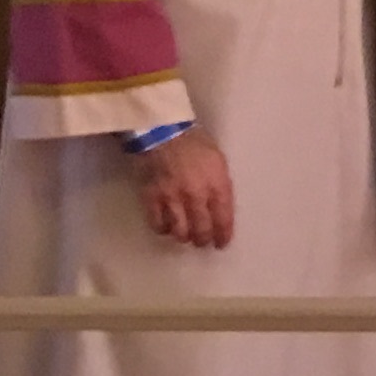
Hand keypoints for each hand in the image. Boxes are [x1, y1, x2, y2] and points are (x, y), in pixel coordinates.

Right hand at [134, 129, 234, 249]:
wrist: (162, 131)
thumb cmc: (194, 142)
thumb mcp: (217, 161)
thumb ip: (219, 184)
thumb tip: (219, 205)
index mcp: (217, 183)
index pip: (223, 217)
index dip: (223, 234)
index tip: (222, 243)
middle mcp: (196, 194)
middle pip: (202, 229)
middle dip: (203, 239)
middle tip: (202, 242)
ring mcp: (173, 198)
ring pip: (180, 231)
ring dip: (184, 237)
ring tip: (185, 236)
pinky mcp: (151, 198)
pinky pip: (158, 224)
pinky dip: (163, 229)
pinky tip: (166, 226)